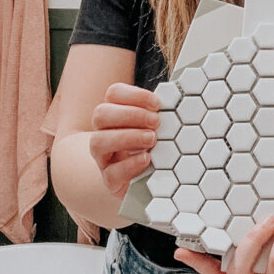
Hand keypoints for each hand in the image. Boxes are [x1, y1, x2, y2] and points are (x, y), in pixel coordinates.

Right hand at [89, 83, 160, 197]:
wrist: (142, 180)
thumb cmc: (150, 146)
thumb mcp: (154, 126)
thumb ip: (157, 113)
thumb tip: (175, 100)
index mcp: (114, 113)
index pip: (113, 93)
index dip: (135, 94)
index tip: (157, 104)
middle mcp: (103, 132)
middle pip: (101, 114)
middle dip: (131, 114)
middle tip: (156, 121)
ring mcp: (103, 157)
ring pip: (98, 142)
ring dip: (127, 137)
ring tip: (151, 139)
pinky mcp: (109, 180)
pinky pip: (111, 173)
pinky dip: (130, 165)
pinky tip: (147, 159)